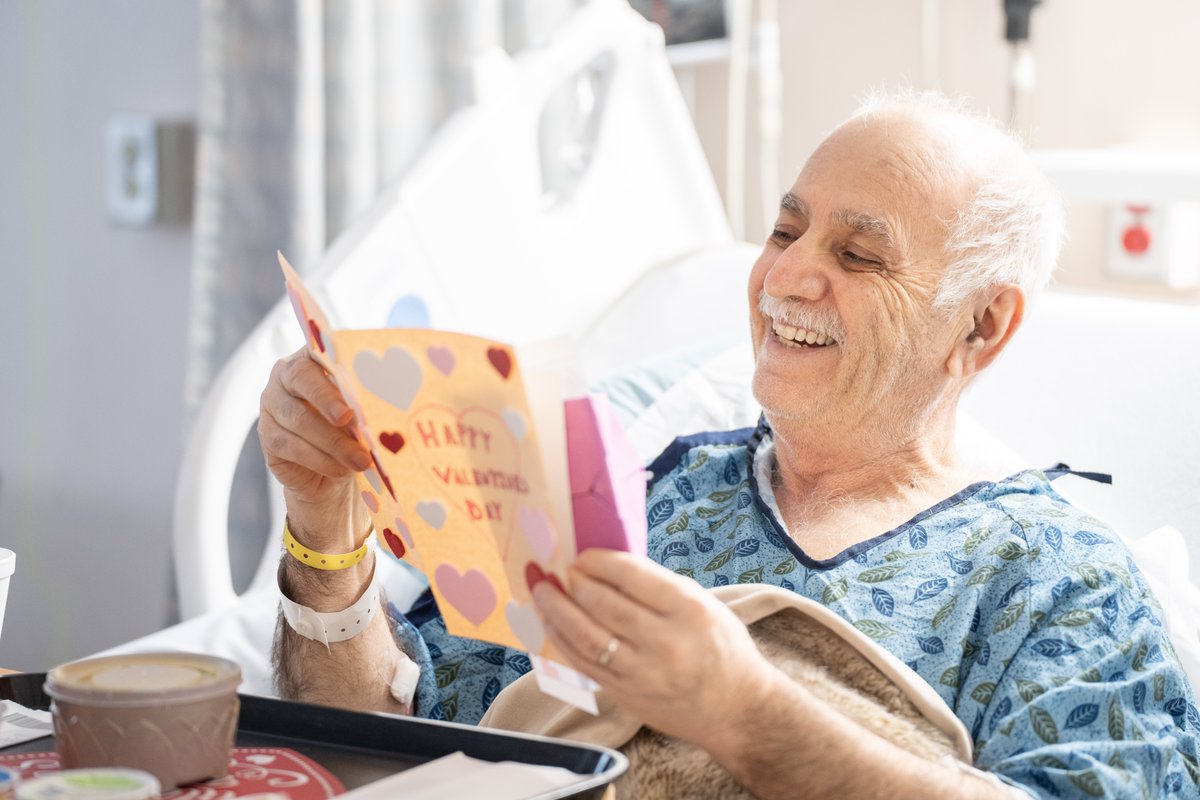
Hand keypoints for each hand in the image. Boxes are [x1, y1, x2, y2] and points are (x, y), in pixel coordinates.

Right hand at [258, 347, 370, 549]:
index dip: (332, 363)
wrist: (331, 471)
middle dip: (327, 401)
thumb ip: (367, 400)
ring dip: (333, 441)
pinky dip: (320, 459)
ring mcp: (272, 407)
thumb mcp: (362, 411)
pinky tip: (342, 469)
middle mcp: (284, 378)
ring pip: (298, 419)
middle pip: (301, 380)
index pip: (315, 351)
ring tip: (361, 460)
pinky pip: (291, 446)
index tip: (351, 390)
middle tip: (350, 418)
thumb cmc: (352, 429)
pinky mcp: (268, 438)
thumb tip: (390, 401)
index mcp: (310, 359)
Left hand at [531, 549, 777, 753]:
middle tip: (558, 569)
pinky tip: (549, 624)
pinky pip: (584, 664)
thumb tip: (607, 566)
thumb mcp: (702, 604)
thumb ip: (658, 587)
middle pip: (605, 605)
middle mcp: (665, 642)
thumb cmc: (721, 649)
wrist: (737, 710)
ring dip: (557, 610)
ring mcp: (643, 673)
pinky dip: (562, 641)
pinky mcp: (626, 695)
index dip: (599, 562)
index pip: (632, 576)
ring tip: (541, 591)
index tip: (581, 554)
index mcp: (688, 609)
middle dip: (574, 583)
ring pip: (587, 636)